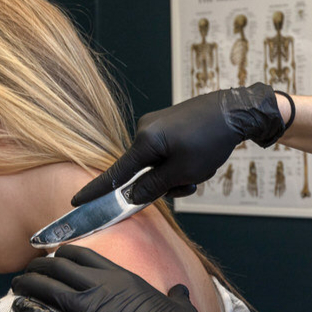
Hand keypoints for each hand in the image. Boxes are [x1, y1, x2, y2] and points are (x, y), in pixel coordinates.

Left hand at [11, 245, 258, 311]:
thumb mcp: (180, 305)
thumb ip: (174, 295)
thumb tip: (179, 291)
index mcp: (123, 277)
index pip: (82, 255)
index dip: (62, 255)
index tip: (52, 259)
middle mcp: (103, 288)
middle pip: (59, 268)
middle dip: (39, 268)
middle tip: (28, 272)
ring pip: (47, 289)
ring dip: (27, 285)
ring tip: (16, 287)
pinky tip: (17, 308)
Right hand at [71, 83, 289, 205]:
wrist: (236, 111)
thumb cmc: (211, 140)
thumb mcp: (183, 172)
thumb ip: (154, 186)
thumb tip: (131, 196)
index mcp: (145, 141)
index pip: (115, 173)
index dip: (96, 190)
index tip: (76, 200)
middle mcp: (145, 130)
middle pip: (143, 173)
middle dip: (166, 184)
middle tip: (190, 181)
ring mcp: (157, 126)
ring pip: (159, 167)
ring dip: (178, 175)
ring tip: (200, 167)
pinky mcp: (168, 126)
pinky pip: (168, 155)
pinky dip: (182, 163)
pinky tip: (200, 157)